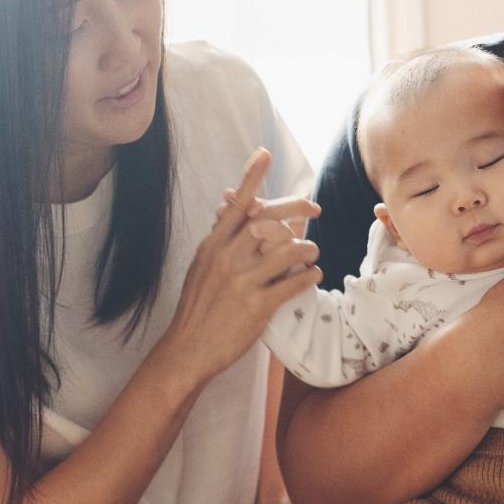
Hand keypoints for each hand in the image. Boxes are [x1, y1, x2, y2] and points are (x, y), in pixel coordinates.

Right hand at [162, 149, 321, 385]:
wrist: (188, 349)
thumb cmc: (199, 308)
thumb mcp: (203, 268)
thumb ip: (222, 241)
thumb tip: (237, 212)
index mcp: (213, 246)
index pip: (236, 205)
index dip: (251, 178)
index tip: (265, 154)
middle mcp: (226, 259)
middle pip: (268, 220)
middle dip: (297, 208)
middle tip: (315, 206)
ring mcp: (241, 282)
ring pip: (287, 250)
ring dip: (307, 248)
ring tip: (312, 252)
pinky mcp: (256, 306)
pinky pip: (293, 283)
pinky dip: (308, 276)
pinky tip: (312, 275)